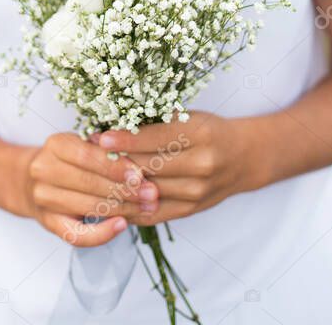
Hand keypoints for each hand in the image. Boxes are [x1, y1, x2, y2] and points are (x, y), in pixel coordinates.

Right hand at [17, 132, 162, 245]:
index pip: (88, 156)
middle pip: (90, 183)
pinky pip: (77, 234)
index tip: (141, 174)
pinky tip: (122, 226)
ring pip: (88, 207)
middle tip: (153, 194)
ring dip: (123, 209)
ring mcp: (44, 199)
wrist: (29, 181)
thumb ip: (103, 147)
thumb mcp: (80, 143)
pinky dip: (101, 233)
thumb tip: (138, 153)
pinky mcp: (48, 223)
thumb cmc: (67, 159)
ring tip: (147, 208)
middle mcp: (44, 171)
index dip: (116, 166)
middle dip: (125, 190)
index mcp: (55, 145)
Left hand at [89, 111, 265, 225]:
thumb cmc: (210, 130)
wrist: (243, 158)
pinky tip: (108, 201)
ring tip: (92, 177)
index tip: (100, 136)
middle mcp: (200, 165)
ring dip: (118, 185)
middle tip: (88, 156)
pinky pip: (153, 213)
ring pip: (147, 191)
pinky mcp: (190, 210)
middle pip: (149, 167)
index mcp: (200, 135)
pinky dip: (129, 208)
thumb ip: (158, 121)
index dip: (125, 139)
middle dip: (116, 161)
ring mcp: (196, 192)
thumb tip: (115, 120)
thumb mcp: (189, 117)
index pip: (156, 139)